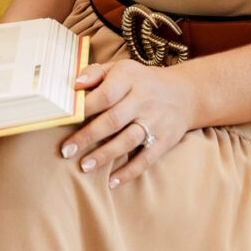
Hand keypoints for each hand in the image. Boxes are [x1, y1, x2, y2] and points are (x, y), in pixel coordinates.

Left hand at [59, 60, 194, 187]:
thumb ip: (95, 73)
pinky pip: (147, 159)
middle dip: (87, 137)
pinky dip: (130, 172)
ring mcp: (156, 121)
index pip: (104, 95)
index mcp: (129, 78)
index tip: (65, 119)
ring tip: (84, 166)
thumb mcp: (121, 68)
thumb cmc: (141, 81)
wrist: (186, 93)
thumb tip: (74, 85)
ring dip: (105, 155)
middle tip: (66, 150)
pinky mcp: (165, 140)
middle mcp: (143, 100)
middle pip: (113, 120)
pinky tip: (112, 182)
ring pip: (128, 140)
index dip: (84, 108)